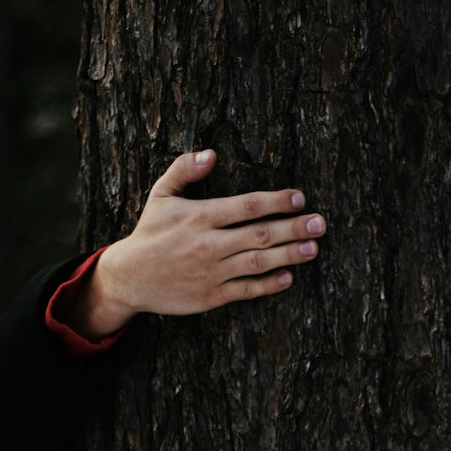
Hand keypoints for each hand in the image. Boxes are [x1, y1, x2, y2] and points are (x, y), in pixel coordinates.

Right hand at [71, 148, 325, 335]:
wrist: (129, 278)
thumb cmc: (150, 232)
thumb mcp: (160, 194)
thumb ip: (184, 169)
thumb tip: (211, 154)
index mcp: (199, 216)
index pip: (247, 206)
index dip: (277, 201)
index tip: (299, 197)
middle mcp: (209, 244)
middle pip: (260, 234)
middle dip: (294, 227)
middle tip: (320, 223)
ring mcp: (212, 272)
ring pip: (258, 262)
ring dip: (289, 255)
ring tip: (314, 248)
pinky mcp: (211, 296)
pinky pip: (246, 290)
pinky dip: (269, 285)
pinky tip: (289, 277)